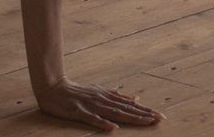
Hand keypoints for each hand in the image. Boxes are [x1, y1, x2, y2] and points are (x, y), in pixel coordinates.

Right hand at [34, 76, 164, 130]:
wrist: (52, 86)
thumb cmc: (76, 91)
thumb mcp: (99, 91)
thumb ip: (117, 95)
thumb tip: (135, 98)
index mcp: (107, 96)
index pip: (129, 105)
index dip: (145, 111)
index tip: (160, 116)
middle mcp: (102, 100)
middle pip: (126, 109)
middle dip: (144, 115)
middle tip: (160, 119)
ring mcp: (91, 105)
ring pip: (114, 113)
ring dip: (131, 118)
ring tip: (146, 122)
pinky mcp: (78, 111)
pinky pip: (92, 118)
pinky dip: (103, 122)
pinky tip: (113, 127)